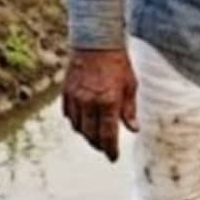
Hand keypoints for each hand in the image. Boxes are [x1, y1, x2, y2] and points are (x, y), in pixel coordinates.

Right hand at [65, 46, 138, 161]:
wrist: (95, 42)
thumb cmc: (117, 63)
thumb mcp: (130, 85)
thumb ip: (130, 109)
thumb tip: (134, 129)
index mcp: (108, 102)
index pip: (108, 135)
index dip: (110, 150)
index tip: (113, 157)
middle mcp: (89, 103)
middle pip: (91, 135)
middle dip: (99, 145)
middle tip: (105, 148)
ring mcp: (75, 98)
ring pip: (78, 127)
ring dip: (86, 135)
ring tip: (95, 136)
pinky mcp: (66, 93)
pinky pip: (68, 115)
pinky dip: (76, 122)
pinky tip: (83, 122)